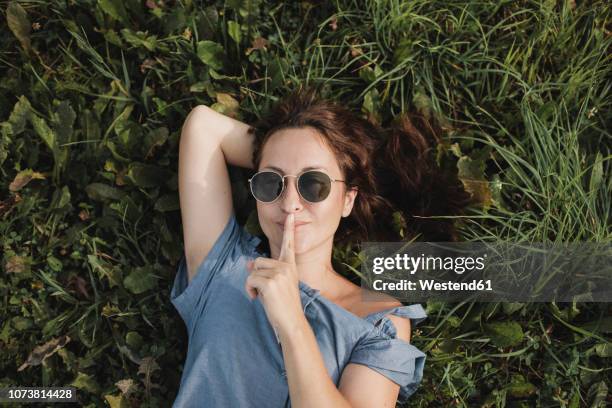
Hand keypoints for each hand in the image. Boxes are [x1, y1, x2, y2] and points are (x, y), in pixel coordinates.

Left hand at [245, 213, 303, 340]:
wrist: (291, 322)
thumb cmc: (283, 306)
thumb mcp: (276, 285)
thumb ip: (265, 272)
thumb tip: (248, 263)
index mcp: (291, 266)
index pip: (289, 244)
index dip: (290, 229)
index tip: (292, 215)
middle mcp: (286, 267)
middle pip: (258, 261)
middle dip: (255, 276)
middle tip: (264, 292)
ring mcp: (279, 274)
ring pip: (253, 271)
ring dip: (252, 284)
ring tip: (263, 296)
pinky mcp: (270, 282)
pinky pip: (250, 280)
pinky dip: (249, 290)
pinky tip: (258, 298)